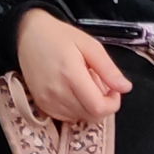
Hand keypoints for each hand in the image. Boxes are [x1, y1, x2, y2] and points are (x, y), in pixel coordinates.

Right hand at [14, 10, 129, 123]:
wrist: (27, 35)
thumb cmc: (60, 36)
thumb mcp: (89, 44)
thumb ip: (108, 68)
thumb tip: (125, 88)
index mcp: (71, 74)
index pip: (98, 107)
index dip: (113, 103)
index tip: (113, 89)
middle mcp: (57, 92)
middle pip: (91, 116)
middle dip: (103, 105)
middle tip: (100, 84)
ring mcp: (47, 101)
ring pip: (80, 118)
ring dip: (89, 107)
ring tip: (85, 86)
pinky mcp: (42, 105)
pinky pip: (67, 117)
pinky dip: (76, 109)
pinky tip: (73, 92)